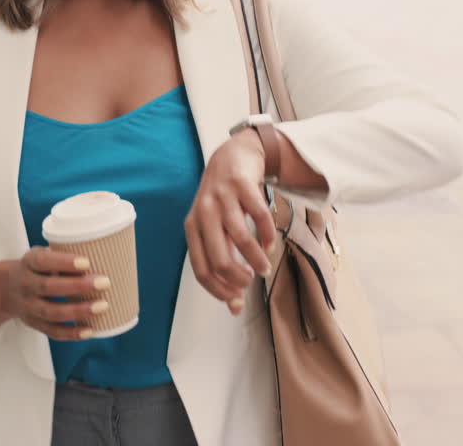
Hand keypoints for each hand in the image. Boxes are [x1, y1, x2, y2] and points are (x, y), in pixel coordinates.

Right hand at [0, 247, 112, 340]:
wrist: (5, 289)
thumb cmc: (37, 268)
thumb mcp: (42, 255)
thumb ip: (63, 255)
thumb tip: (105, 253)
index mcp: (28, 263)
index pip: (43, 262)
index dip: (64, 262)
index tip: (86, 262)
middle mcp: (25, 285)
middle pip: (48, 288)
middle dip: (78, 286)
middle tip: (105, 282)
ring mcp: (28, 307)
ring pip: (51, 312)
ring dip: (78, 311)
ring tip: (103, 306)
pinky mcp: (33, 323)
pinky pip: (52, 331)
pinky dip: (71, 333)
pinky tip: (90, 330)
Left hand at [184, 129, 276, 316]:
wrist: (232, 155)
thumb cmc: (223, 201)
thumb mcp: (215, 230)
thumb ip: (223, 264)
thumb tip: (235, 308)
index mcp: (192, 228)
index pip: (201, 270)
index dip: (219, 290)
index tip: (236, 300)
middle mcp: (203, 213)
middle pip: (219, 258)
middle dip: (238, 278)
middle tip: (252, 281)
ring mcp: (222, 198)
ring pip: (241, 239)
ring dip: (256, 259)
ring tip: (265, 266)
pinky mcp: (242, 184)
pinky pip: (259, 215)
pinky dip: (268, 234)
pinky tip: (270, 244)